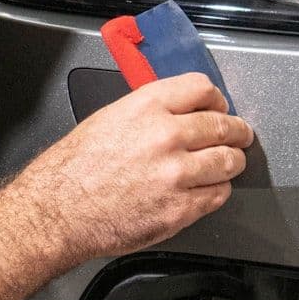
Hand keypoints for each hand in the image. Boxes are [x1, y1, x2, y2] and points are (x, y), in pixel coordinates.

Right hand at [10, 72, 253, 265]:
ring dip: (231, 161)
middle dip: (236, 131)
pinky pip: (217, 195)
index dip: (216, 99)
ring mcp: (176, 174)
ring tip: (228, 163)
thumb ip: (149, 112)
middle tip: (239, 135)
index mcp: (146, 107)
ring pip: (228, 162)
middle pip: (223, 126)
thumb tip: (179, 113)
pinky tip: (207, 188)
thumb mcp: (109, 118)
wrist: (59, 211)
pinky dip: (217, 191)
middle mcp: (166, 136)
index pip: (202, 89)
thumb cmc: (74, 168)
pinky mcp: (180, 209)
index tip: (219, 107)